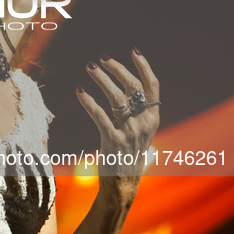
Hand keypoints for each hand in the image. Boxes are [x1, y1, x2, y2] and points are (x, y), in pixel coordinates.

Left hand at [76, 49, 159, 175]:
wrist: (124, 184)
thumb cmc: (129, 153)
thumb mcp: (142, 131)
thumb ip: (139, 111)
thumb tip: (128, 85)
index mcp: (153, 117)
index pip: (153, 86)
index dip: (144, 66)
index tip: (134, 50)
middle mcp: (144, 122)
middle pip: (132, 87)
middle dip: (117, 68)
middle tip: (102, 58)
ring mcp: (129, 131)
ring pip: (116, 97)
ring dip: (102, 79)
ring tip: (90, 67)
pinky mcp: (113, 140)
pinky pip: (99, 115)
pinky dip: (89, 101)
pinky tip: (80, 91)